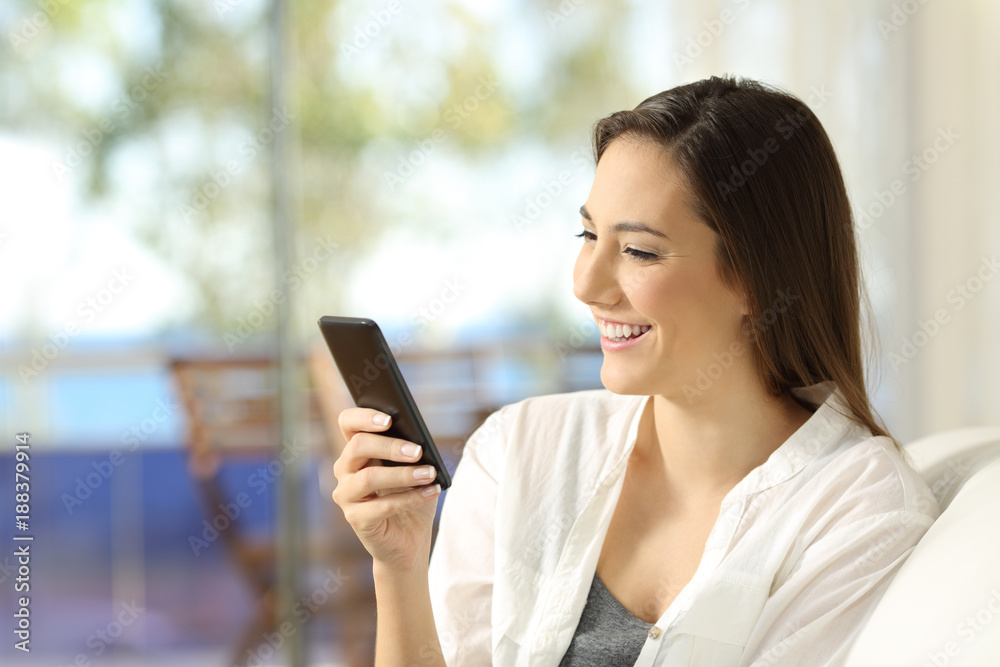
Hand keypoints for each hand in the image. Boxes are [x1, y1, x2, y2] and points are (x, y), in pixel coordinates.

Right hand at [332, 407, 441, 570]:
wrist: (410, 540)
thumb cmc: (412, 496)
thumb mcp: (415, 468)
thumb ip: (412, 450)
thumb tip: (419, 438)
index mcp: (357, 450)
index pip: (348, 422)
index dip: (364, 416)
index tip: (389, 419)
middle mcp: (345, 470)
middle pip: (358, 445)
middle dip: (391, 445)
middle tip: (418, 450)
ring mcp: (346, 495)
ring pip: (369, 477)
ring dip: (403, 474)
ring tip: (429, 473)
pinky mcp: (356, 519)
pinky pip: (381, 506)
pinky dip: (410, 498)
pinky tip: (431, 491)